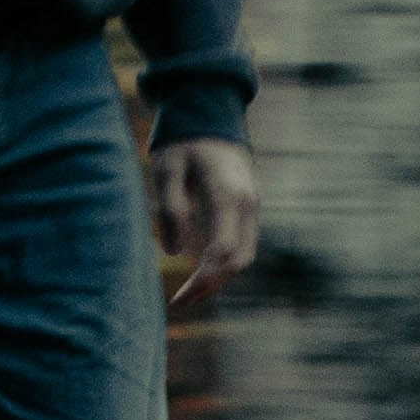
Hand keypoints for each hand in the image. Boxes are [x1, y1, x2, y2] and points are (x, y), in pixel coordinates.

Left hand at [150, 137, 262, 307]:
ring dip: (219, 280)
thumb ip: (171, 208)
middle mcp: (247, 204)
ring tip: (189, 294)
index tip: (176, 299)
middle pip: (237, 261)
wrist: (211, 115)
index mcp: (227, 194)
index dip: (201, 281)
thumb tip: (174, 252)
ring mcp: (253, 206)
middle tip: (179, 303)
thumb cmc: (184, 141)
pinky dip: (224, 266)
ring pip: (244, 257)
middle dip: (209, 287)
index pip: (221, 251)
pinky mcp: (249, 209)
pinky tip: (201, 274)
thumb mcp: (167, 168)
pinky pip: (243, 246)